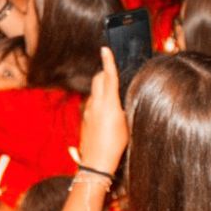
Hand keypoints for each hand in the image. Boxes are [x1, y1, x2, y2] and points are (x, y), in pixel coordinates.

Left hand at [78, 47, 127, 175]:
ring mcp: (87, 111)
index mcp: (108, 102)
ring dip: (103, 88)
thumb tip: (121, 96)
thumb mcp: (126, 122)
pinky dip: (100, 101)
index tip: (105, 49)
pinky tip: (107, 114)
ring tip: (115, 98)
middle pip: (98, 79)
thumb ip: (123, 105)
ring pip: (95, 92)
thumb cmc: (116, 144)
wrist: (96, 161)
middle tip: (115, 74)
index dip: (108, 61)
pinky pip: (92, 103)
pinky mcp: (84, 118)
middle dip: (105, 73)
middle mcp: (95, 104)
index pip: (108, 76)